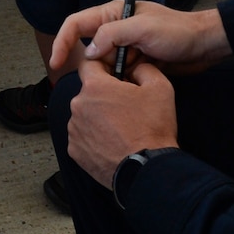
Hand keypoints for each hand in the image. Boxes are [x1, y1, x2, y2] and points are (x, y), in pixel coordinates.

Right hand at [50, 1, 229, 77]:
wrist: (205, 46)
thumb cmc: (177, 32)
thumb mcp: (143, 28)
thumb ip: (113, 35)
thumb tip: (89, 51)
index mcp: (112, 13)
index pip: (77, 24)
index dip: (63, 41)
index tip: (56, 63)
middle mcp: (115, 28)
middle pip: (88, 46)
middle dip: (90, 65)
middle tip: (97, 81)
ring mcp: (125, 46)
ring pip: (103, 63)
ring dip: (109, 75)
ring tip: (123, 81)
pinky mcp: (135, 61)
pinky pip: (118, 73)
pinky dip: (120, 81)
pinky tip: (130, 86)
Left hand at [67, 56, 179, 186]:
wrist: (146, 169)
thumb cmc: (151, 128)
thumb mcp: (160, 87)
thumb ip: (144, 68)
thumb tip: (135, 67)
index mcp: (95, 86)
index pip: (89, 64)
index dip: (104, 66)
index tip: (115, 75)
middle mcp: (78, 105)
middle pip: (88, 92)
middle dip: (104, 95)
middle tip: (125, 107)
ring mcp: (74, 130)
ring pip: (85, 114)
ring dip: (98, 117)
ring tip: (120, 129)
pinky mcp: (75, 150)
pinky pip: (83, 136)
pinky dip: (94, 137)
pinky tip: (112, 143)